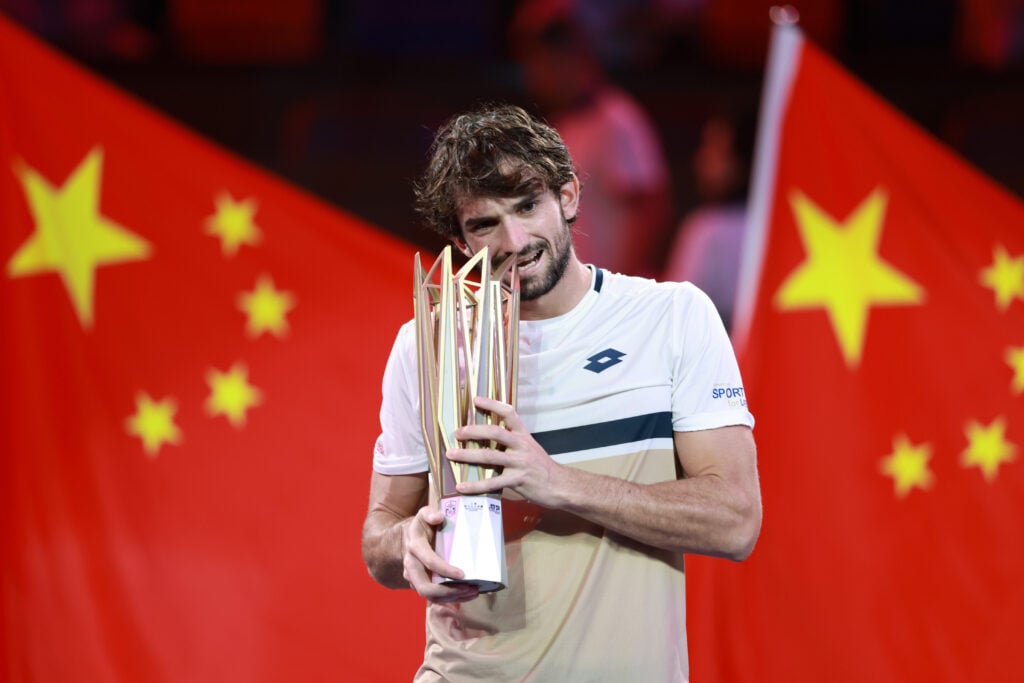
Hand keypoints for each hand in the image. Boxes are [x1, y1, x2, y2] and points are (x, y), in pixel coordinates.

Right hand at [402, 505, 479, 602]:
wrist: (407, 539)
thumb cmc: (422, 526)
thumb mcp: (423, 514)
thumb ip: (430, 513)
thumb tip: (438, 517)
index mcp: (415, 547)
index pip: (429, 561)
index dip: (445, 570)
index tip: (463, 574)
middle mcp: (411, 565)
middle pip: (425, 587)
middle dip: (448, 592)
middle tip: (471, 589)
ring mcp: (413, 578)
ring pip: (430, 596)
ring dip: (452, 598)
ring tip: (473, 593)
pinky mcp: (419, 585)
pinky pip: (433, 598)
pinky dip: (450, 600)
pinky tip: (466, 596)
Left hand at [448, 396, 568, 507]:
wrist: (560, 486)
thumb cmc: (542, 468)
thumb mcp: (530, 449)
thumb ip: (512, 443)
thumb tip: (487, 440)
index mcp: (524, 436)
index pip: (509, 413)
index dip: (492, 405)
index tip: (475, 400)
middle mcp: (522, 446)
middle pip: (495, 432)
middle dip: (474, 431)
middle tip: (457, 432)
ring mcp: (520, 463)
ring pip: (490, 456)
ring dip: (467, 455)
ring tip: (451, 454)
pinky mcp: (518, 480)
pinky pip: (492, 483)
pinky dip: (475, 485)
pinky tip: (462, 486)